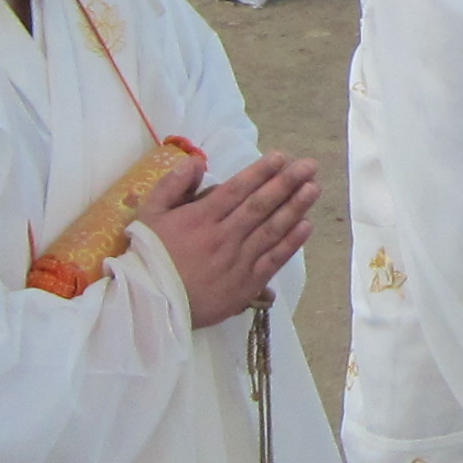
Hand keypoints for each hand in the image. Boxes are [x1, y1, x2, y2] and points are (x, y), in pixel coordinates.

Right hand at [139, 149, 319, 329]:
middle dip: (287, 183)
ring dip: (295, 207)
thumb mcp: (149, 214)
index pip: (237, 189)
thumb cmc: (148, 257)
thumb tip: (196, 162)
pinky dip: (291, 243)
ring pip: (271, 230)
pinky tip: (306, 226)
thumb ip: (172, 185)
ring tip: (314, 188)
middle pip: (260, 205)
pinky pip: (273, 260)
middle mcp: (223, 236)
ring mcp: (237, 261)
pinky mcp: (245, 285)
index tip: (281, 157)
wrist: (148, 305)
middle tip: (309, 166)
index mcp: (200, 218)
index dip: (261, 171)